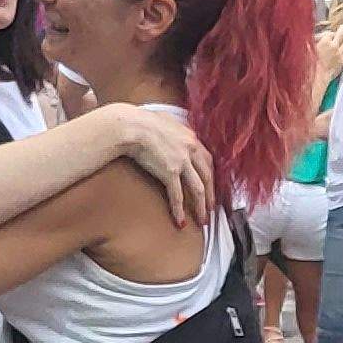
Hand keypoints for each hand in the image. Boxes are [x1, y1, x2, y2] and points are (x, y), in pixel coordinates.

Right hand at [100, 104, 215, 222]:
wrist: (131, 126)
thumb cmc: (141, 121)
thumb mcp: (166, 121)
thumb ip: (175, 131)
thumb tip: (173, 134)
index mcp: (191, 138)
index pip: (207, 160)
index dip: (211, 176)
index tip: (212, 186)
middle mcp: (191, 150)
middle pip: (207, 177)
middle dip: (211, 195)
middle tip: (211, 209)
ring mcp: (182, 161)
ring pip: (198, 189)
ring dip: (201, 206)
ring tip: (202, 220)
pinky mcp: (170, 172)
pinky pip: (177, 196)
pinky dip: (179, 210)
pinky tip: (180, 221)